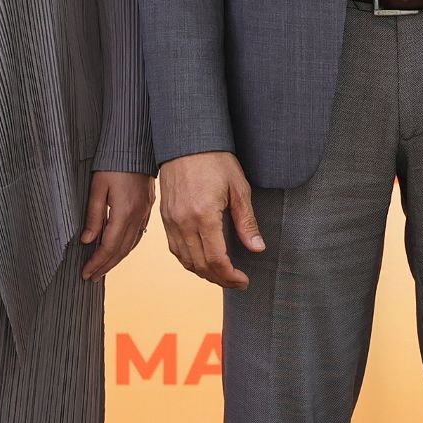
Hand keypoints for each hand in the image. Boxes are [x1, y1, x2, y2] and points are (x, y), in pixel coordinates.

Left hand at [80, 171, 155, 281]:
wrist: (137, 145)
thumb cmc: (114, 163)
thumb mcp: (98, 187)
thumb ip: (93, 215)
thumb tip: (87, 240)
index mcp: (124, 212)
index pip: (109, 246)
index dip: (96, 262)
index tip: (85, 273)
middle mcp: (137, 216)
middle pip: (121, 250)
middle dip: (105, 266)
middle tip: (92, 277)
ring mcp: (144, 213)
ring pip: (131, 245)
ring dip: (116, 260)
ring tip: (103, 268)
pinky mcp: (147, 208)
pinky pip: (137, 235)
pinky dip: (127, 247)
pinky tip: (119, 250)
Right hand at [159, 151, 263, 289]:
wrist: (186, 140)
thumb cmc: (216, 160)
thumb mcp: (239, 188)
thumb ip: (247, 222)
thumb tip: (257, 248)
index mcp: (204, 215)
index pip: (216, 260)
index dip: (231, 276)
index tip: (244, 281)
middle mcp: (183, 222)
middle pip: (200, 265)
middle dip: (220, 279)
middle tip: (237, 282)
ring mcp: (171, 221)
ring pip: (186, 261)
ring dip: (204, 273)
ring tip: (222, 275)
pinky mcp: (165, 217)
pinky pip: (175, 249)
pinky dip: (189, 261)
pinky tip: (202, 262)